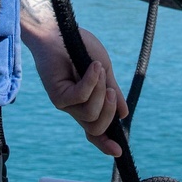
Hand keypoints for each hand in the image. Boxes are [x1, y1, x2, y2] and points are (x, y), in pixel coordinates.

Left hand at [29, 27, 128, 156]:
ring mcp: (66, 103)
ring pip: (90, 114)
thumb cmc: (80, 47)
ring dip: (100, 91)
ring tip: (98, 68)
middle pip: (95, 128)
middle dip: (109, 112)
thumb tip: (124, 114)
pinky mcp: (58, 95)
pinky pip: (80, 98)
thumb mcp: (104, 71)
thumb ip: (112, 90)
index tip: (119, 151)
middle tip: (112, 91)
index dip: (106, 144)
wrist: (60, 30)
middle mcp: (76, 107)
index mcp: (87, 103)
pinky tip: (93, 67)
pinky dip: (91, 83)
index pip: (96, 131)